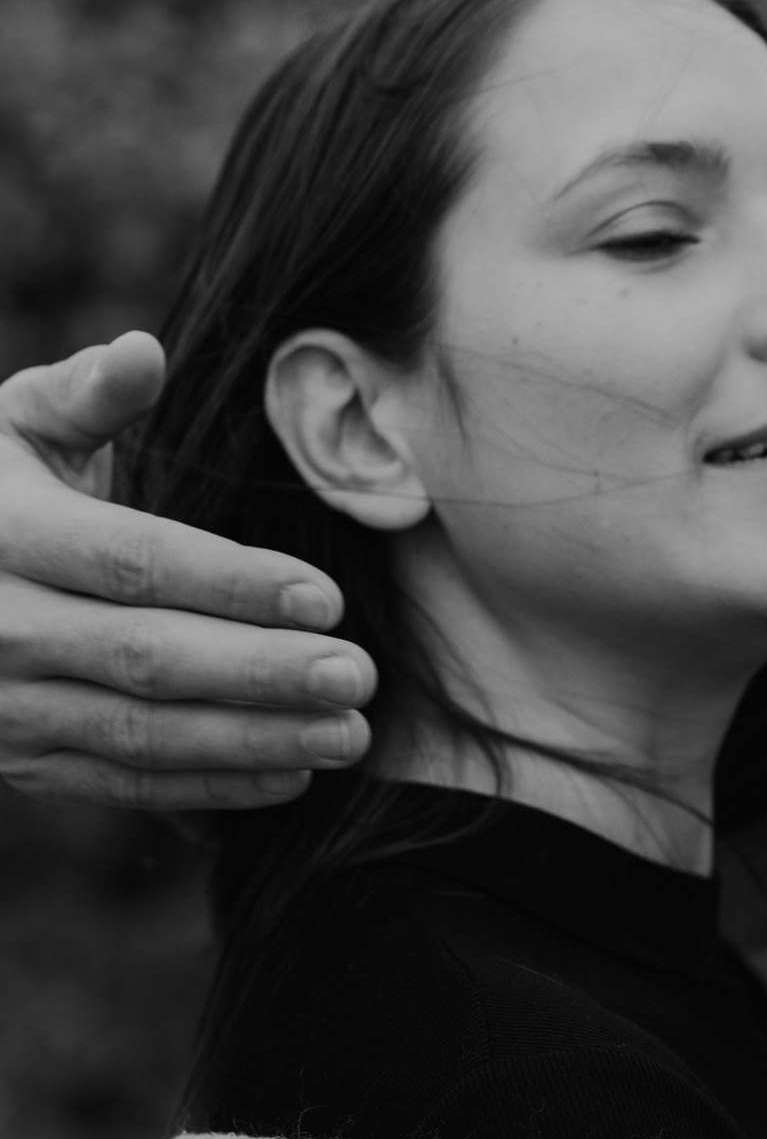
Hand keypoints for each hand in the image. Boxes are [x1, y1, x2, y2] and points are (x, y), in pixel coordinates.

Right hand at [0, 333, 374, 808]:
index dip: (231, 583)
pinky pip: (120, 782)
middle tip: (360, 674)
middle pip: (146, 656)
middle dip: (261, 671)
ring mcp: (2, 706)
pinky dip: (208, 787)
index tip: (328, 597)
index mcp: (6, 532)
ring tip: (348, 733)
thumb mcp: (17, 423)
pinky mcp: (19, 761)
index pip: (131, 561)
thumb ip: (87, 393)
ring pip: (139, 732)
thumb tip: (144, 351)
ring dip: (251, 740)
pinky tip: (292, 775)